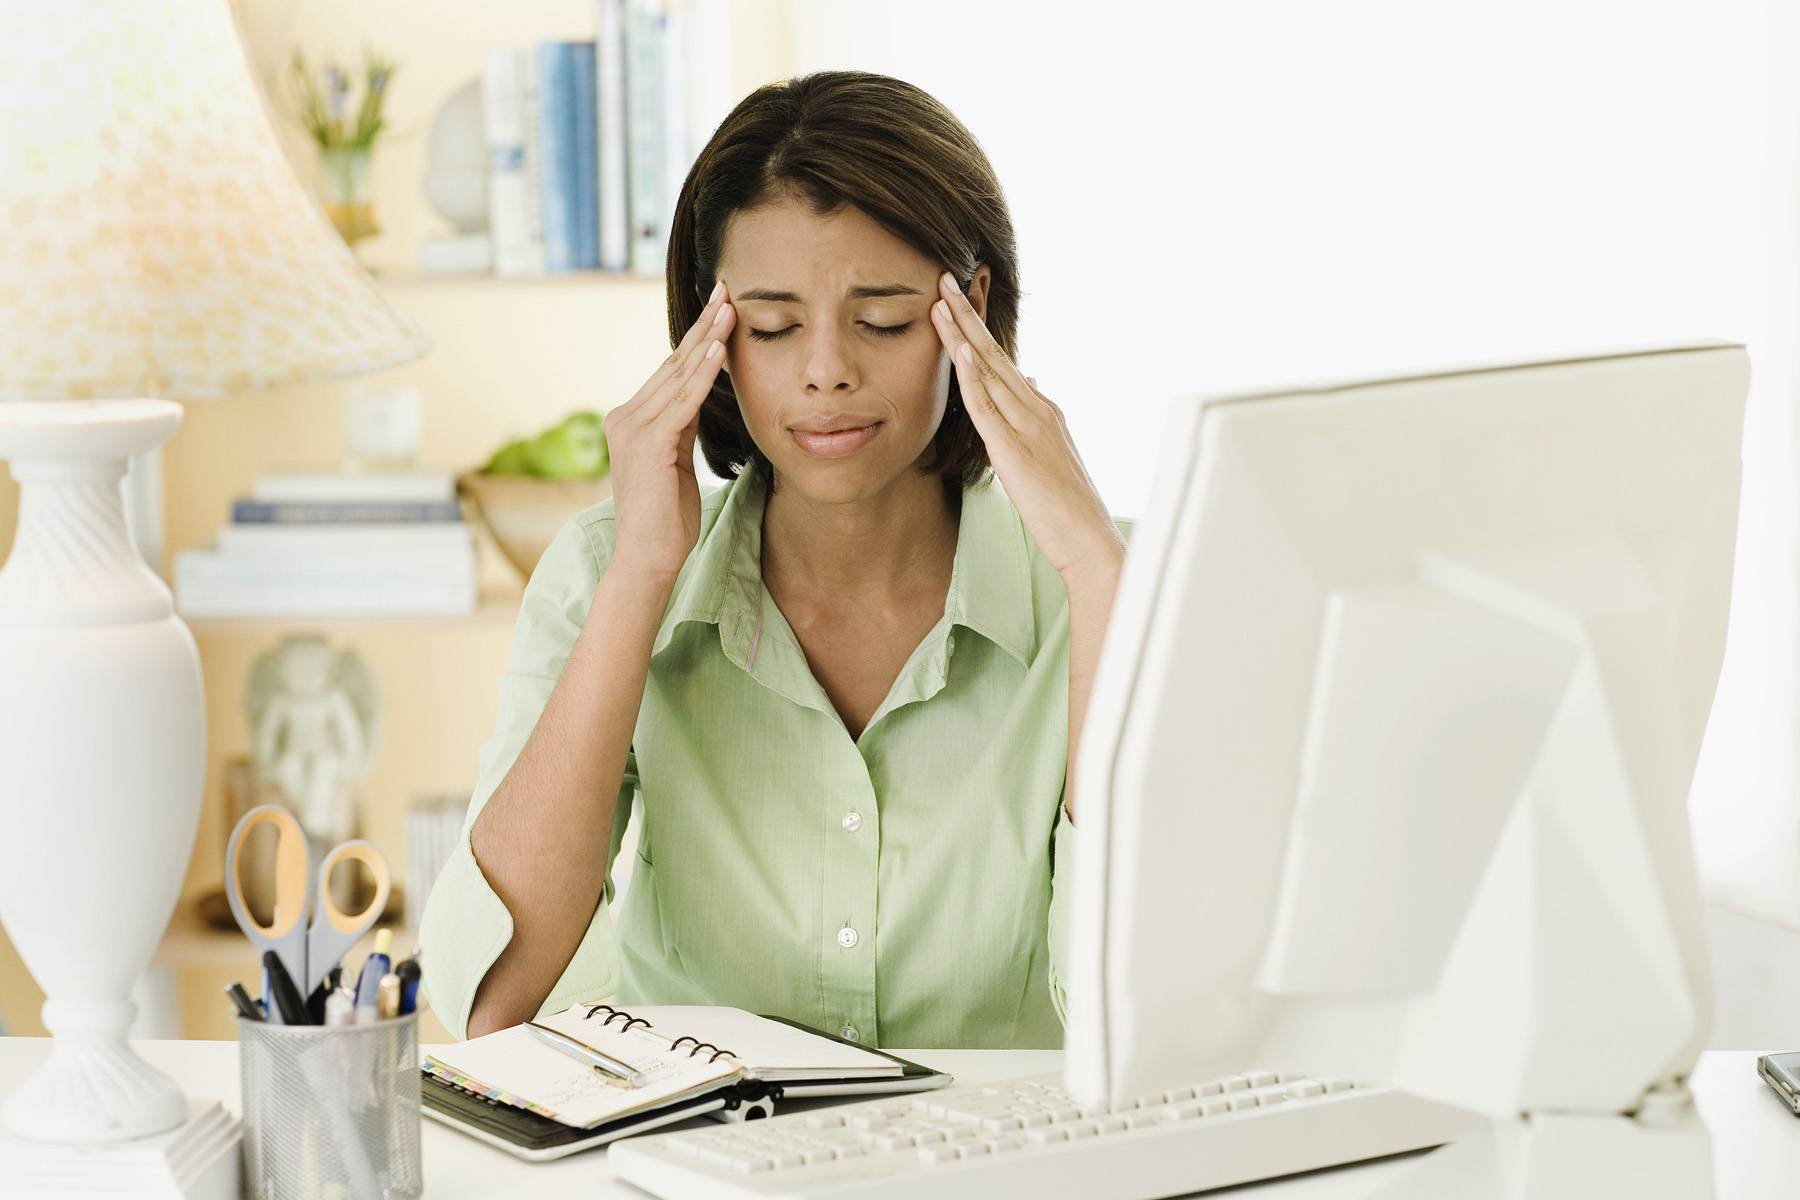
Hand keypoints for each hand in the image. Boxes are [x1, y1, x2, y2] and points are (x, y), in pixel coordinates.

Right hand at [603, 281, 735, 583]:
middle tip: (726, 291)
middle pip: (673, 363)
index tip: (719, 309)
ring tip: (730, 309)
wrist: (647, 560)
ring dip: (707, 341)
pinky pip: (682, 402)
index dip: (697, 339)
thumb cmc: (667, 521)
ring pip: (678, 376)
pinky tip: (720, 351)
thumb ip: (681, 429)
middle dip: (703, 327)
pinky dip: (702, 375)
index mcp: (632, 420)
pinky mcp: (647, 445)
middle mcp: (625, 417)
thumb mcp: (676, 463)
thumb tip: (697, 399)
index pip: (670, 371)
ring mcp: (633, 429)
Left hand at [929, 271, 1124, 582]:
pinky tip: (958, 351)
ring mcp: (1027, 426)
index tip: (956, 300)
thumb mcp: (1053, 450)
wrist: (1089, 538)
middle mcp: (1036, 408)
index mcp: (1042, 409)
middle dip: (967, 315)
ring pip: (988, 371)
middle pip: (994, 353)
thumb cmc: (1069, 505)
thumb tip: (1029, 380)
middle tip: (944, 278)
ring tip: (941, 300)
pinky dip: (973, 376)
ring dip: (963, 334)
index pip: (1002, 362)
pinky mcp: (1014, 450)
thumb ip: (1037, 414)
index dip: (977, 330)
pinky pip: (988, 407)